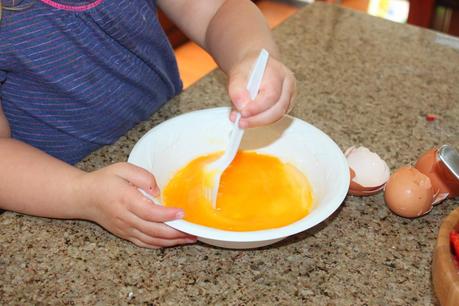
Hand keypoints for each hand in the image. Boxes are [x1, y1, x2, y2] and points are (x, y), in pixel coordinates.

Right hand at [78, 162, 195, 247]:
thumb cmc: (105, 180)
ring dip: (172, 241)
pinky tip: (173, 242)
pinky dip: (160, 245)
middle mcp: (126, 218)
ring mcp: (125, 229)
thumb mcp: (122, 168)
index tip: (183, 213)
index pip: (150, 212)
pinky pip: (145, 243)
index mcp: (126, 200)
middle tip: (194, 230)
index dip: (168, 215)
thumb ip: (142, 176)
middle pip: (154, 230)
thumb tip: (157, 190)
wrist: (84, 197)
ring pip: (152, 240)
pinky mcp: (125, 234)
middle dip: (176, 232)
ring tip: (190, 238)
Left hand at [228, 51, 295, 127]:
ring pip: (277, 116)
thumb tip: (242, 107)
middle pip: (278, 109)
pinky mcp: (284, 107)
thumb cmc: (249, 69)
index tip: (243, 113)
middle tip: (241, 122)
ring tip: (241, 121)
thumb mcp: (238, 74)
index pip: (271, 95)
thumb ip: (238, 91)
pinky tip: (248, 119)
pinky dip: (260, 121)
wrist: (254, 67)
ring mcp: (289, 98)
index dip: (257, 107)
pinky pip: (274, 118)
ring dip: (258, 121)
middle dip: (258, 119)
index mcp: (279, 73)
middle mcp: (287, 86)